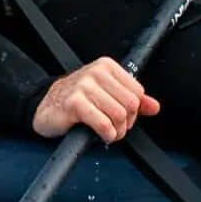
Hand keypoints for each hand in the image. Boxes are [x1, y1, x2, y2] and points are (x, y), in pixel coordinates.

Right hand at [32, 56, 160, 143]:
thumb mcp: (107, 94)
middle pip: (130, 105)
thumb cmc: (77, 100)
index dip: (134, 110)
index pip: (137, 91)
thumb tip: (154, 107)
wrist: (46, 106)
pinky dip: (107, 135)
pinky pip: (103, 124)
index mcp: (107, 66)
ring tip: (109, 133)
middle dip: (127, 123)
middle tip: (116, 128)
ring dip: (117, 132)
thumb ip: (132, 99)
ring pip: (119, 115)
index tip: (124, 117)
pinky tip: (101, 135)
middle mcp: (96, 72)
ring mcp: (84, 86)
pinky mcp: (74, 103)